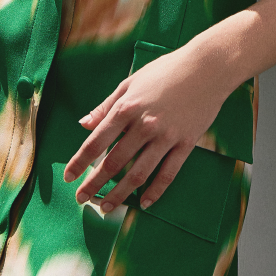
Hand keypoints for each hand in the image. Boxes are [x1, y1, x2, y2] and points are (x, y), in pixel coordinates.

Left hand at [64, 42, 227, 212]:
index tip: (69, 177)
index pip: (96, 141)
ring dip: (119, 194)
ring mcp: (166, 136)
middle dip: (94, 183)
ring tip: (106, 207)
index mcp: (126, 107)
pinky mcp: (186, 143)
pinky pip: (168, 173)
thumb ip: (106, 106)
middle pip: (114, 162)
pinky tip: (144, 203)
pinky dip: (155, 191)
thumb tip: (84, 124)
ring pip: (138, 174)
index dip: (80, 162)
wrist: (207, 67)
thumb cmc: (166, 70)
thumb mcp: (131, 82)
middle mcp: (144, 125)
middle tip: (82, 198)